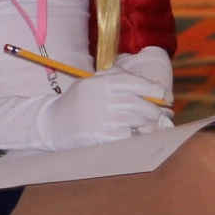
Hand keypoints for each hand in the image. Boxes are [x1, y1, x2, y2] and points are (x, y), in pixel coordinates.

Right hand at [32, 58, 171, 149]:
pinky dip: (131, 136)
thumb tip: (148, 82)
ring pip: (139, 121)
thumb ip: (116, 76)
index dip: (153, 88)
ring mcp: (103, 120)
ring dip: (145, 125)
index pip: (134, 82)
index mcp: (100, 83)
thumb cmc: (76, 102)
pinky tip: (126, 134)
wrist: (52, 125)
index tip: (163, 94)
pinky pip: (129, 136)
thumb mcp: (90, 82)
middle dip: (152, 110)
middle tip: (153, 114)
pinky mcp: (103, 138)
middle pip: (141, 104)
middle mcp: (102, 100)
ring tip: (142, 125)